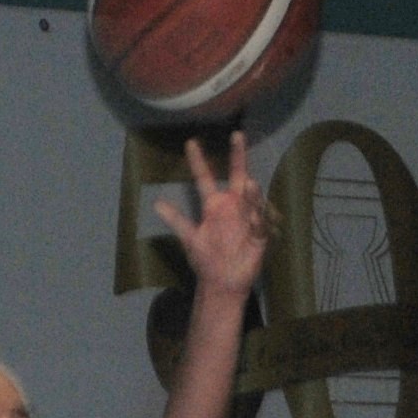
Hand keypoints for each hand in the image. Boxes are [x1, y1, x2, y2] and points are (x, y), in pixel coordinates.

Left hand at [156, 132, 270, 297]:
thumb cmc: (206, 259)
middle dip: (238, 157)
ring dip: (252, 193)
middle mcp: (232, 206)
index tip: (190, 142)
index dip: (198, 161)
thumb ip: (177, 220)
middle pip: (237, 176)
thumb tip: (156, 204)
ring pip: (252, 199)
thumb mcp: (189, 238)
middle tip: (236, 135)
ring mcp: (247, 219)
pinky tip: (254, 224)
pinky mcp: (260, 235)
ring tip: (250, 184)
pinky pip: (260, 225)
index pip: (205, 178)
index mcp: (214, 205)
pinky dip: (258, 223)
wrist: (224, 282)